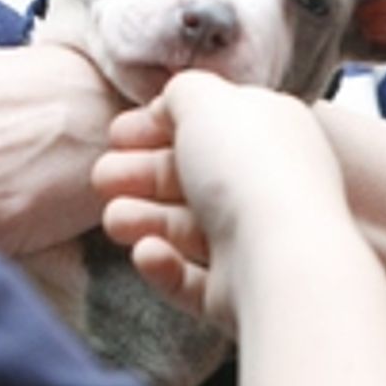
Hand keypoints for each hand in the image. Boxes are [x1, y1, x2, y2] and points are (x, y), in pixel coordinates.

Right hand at [93, 71, 350, 332]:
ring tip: (114, 220)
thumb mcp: (205, 101)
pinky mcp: (240, 293)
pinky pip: (191, 278)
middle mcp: (268, 186)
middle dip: (138, 175)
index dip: (157, 127)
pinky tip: (147, 252)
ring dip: (142, 219)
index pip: (209, 126)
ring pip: (184, 229)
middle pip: (189, 178)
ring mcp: (257, 244)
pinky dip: (163, 265)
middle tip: (102, 177)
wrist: (283, 257)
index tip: (117, 134)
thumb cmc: (246, 168)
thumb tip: (171, 103)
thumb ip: (182, 92)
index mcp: (270, 134)